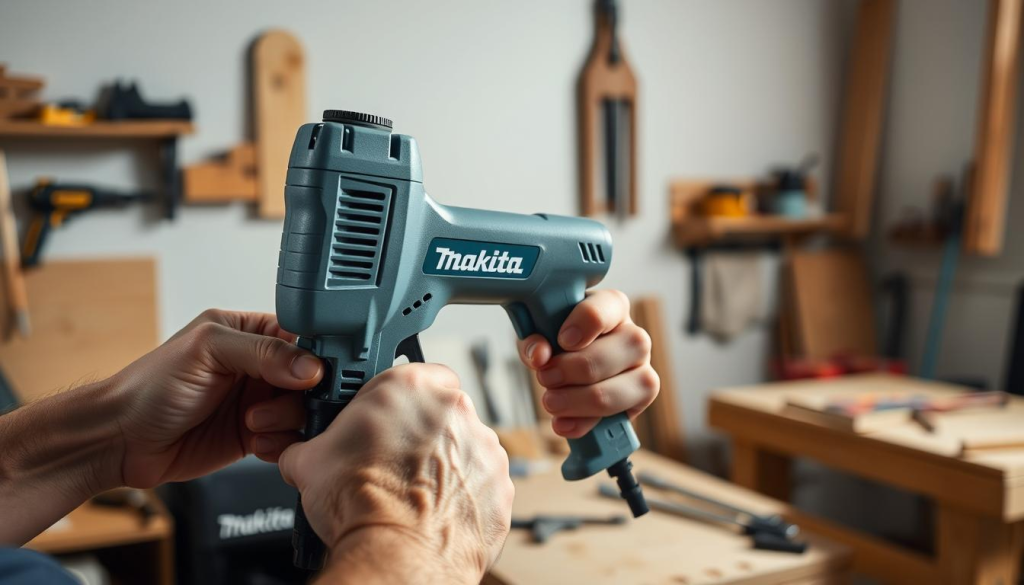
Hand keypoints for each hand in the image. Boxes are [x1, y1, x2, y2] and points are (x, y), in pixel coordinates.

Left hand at [112, 309, 323, 487]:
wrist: (123, 440)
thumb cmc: (151, 387)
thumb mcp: (208, 351)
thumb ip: (263, 352)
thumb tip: (312, 367)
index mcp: (248, 332)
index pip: (301, 336)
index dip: (316, 355)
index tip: (317, 373)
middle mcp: (258, 366)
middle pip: (311, 378)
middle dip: (301, 395)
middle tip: (273, 402)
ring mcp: (259, 401)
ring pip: (303, 411)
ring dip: (285, 421)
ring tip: (253, 424)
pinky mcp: (256, 435)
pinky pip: (289, 439)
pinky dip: (281, 445)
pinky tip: (256, 445)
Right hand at [278, 364, 512, 584]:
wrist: (396, 554)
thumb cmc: (361, 506)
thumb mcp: (310, 463)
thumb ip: (311, 445)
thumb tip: (301, 455)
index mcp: (411, 387)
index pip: (416, 373)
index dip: (402, 399)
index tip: (391, 417)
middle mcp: (455, 409)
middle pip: (443, 411)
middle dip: (425, 433)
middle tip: (398, 461)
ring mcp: (484, 447)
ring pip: (467, 447)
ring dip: (448, 465)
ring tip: (416, 493)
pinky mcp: (501, 484)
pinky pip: (483, 483)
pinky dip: (466, 495)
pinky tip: (438, 511)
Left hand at [517, 290, 658, 437]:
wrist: (571, 370)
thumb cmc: (557, 341)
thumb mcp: (538, 334)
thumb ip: (533, 341)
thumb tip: (539, 355)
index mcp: (612, 307)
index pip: (605, 309)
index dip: (582, 326)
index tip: (561, 341)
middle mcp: (635, 336)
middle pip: (610, 355)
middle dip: (571, 371)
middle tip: (545, 377)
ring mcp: (643, 370)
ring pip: (617, 391)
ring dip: (576, 401)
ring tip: (550, 401)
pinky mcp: (640, 401)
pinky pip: (617, 418)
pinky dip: (583, 424)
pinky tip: (562, 422)